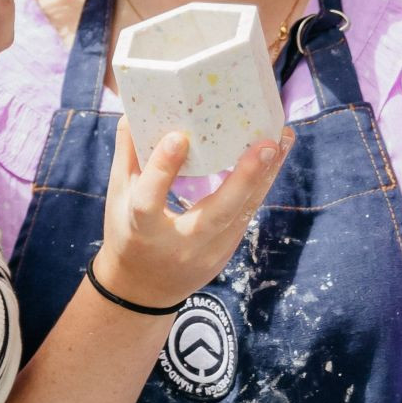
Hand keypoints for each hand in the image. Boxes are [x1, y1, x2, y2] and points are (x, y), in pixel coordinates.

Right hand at [90, 120, 287, 315]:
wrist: (144, 290)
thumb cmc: (127, 234)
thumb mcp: (118, 198)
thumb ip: (128, 156)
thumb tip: (134, 112)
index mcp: (142, 228)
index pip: (150, 199)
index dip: (162, 169)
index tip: (178, 137)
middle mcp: (179, 243)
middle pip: (217, 213)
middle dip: (245, 178)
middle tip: (267, 142)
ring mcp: (208, 252)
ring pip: (243, 213)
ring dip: (266, 175)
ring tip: (284, 138)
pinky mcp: (226, 251)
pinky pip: (246, 215)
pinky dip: (261, 186)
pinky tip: (275, 159)